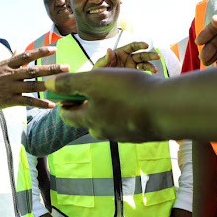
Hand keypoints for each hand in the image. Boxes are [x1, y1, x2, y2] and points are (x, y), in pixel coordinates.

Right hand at [0, 47, 68, 113]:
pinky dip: (40, 103)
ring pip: (32, 85)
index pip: (26, 56)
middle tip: (66, 67)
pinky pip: (27, 101)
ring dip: (49, 85)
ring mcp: (9, 88)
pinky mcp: (9, 101)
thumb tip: (19, 49)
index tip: (54, 49)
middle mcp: (9, 75)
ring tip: (62, 84)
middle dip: (51, 69)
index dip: (40, 52)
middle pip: (33, 70)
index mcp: (7, 65)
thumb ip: (11, 59)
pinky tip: (51, 105)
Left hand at [43, 69, 164, 141]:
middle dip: (87, 104)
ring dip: (108, 106)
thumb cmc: (127, 92)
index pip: (67, 117)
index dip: (63, 103)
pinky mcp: (142, 134)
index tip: (65, 92)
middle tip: (92, 87)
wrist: (168, 109)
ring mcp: (125, 135)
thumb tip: (48, 84)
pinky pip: (128, 121)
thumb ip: (68, 83)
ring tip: (115, 90)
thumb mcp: (92, 81)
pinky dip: (127, 110)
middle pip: (88, 119)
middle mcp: (104, 132)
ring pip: (109, 120)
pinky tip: (136, 99)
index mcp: (89, 121)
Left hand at [94, 41, 158, 72]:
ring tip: (155, 70)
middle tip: (158, 56)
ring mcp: (132, 66)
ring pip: (144, 63)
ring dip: (151, 65)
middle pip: (141, 54)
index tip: (146, 45)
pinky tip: (152, 75)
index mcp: (120, 52)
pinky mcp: (133, 73)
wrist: (99, 83)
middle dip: (150, 55)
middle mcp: (128, 58)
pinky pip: (143, 71)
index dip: (139, 45)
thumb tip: (109, 50)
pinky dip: (148, 72)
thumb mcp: (100, 65)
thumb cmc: (98, 71)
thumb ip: (105, 58)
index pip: (132, 46)